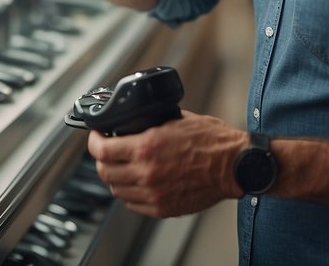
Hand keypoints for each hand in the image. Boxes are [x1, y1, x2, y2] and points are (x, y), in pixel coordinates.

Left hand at [88, 111, 245, 217]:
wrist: (234, 166)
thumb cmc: (214, 142)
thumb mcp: (179, 120)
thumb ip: (154, 123)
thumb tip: (140, 121)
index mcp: (147, 147)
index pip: (102, 150)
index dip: (93, 142)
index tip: (96, 137)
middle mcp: (146, 172)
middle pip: (104, 172)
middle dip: (102, 160)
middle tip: (107, 152)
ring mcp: (153, 193)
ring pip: (117, 189)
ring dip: (116, 177)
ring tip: (123, 168)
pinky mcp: (162, 208)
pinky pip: (133, 204)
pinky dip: (130, 194)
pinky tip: (137, 184)